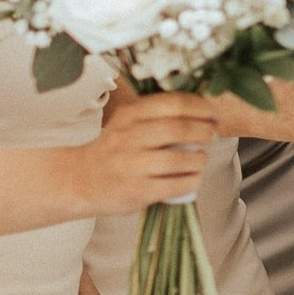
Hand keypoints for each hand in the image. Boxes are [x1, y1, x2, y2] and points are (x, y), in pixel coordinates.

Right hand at [68, 88, 219, 215]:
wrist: (81, 180)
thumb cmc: (115, 150)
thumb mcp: (127, 123)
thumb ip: (157, 114)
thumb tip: (203, 108)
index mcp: (128, 115)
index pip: (171, 103)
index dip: (199, 106)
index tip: (212, 112)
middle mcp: (127, 137)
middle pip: (176, 128)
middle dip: (203, 130)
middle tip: (212, 133)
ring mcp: (130, 165)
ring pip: (177, 159)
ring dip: (199, 158)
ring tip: (201, 158)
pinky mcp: (135, 191)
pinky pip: (173, 185)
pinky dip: (191, 180)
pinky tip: (193, 177)